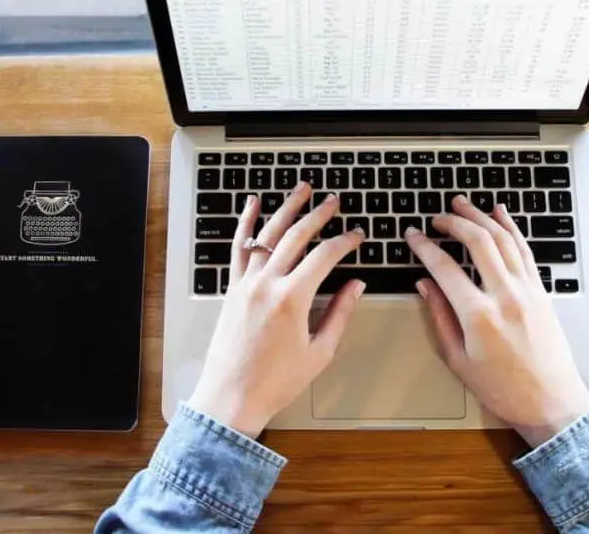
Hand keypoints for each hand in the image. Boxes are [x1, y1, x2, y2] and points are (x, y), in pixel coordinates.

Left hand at [187, 182, 365, 437]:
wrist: (231, 397)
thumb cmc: (275, 382)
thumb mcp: (319, 352)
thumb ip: (339, 314)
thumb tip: (356, 286)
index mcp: (292, 299)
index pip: (325, 256)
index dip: (345, 242)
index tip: (358, 236)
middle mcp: (267, 284)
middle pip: (296, 236)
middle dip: (319, 215)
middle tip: (334, 201)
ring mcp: (246, 284)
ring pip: (268, 234)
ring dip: (287, 208)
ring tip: (302, 189)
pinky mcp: (232, 289)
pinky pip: (239, 248)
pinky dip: (246, 223)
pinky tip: (253, 204)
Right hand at [406, 195, 588, 446]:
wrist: (552, 403)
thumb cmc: (503, 390)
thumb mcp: (458, 360)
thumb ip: (439, 317)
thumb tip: (424, 285)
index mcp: (479, 316)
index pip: (444, 268)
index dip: (424, 248)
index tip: (413, 236)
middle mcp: (506, 296)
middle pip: (478, 242)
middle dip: (454, 222)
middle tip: (437, 217)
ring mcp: (528, 290)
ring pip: (504, 239)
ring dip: (481, 217)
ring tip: (463, 204)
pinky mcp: (541, 291)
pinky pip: (524, 250)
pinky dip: (511, 228)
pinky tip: (500, 214)